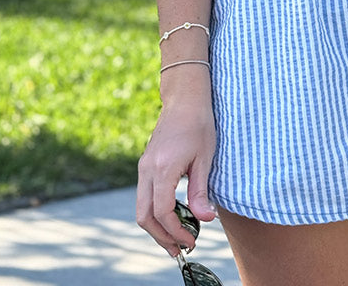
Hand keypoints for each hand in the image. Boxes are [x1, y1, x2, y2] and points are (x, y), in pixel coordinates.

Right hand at [136, 94, 216, 256]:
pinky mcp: (146, 164)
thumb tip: (205, 219)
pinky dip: (155, 212)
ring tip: (175, 239)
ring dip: (156, 227)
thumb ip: (200, 191)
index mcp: (163, 169)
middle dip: (161, 237)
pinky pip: (145, 195)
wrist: (185, 98)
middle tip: (179, 249)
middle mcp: (148, 170)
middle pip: (145, 216)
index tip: (192, 240)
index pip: (163, 212)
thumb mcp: (205, 158)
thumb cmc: (199, 124)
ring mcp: (144, 167)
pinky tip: (172, 216)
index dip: (176, 232)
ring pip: (141, 208)